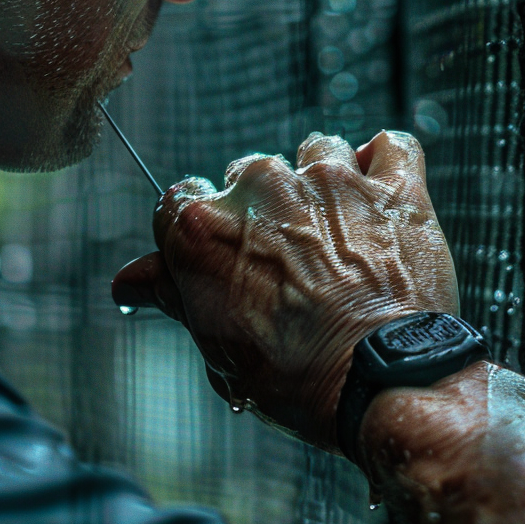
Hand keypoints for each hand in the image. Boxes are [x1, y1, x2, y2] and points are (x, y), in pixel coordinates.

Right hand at [111, 131, 458, 449]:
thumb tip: (131, 280)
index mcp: (206, 227)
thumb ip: (172, 294)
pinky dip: (386, 159)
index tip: (222, 252)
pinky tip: (380, 181)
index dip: (201, 230)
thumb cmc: (294, 375)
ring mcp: (333, 181)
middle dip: (264, 210)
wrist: (378, 379)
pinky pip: (392, 144)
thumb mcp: (215, 343)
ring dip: (323, 181)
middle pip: (249, 175)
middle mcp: (264, 189)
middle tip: (288, 258)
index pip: (181, 201)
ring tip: (339, 225)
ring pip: (318, 150)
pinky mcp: (393, 188)